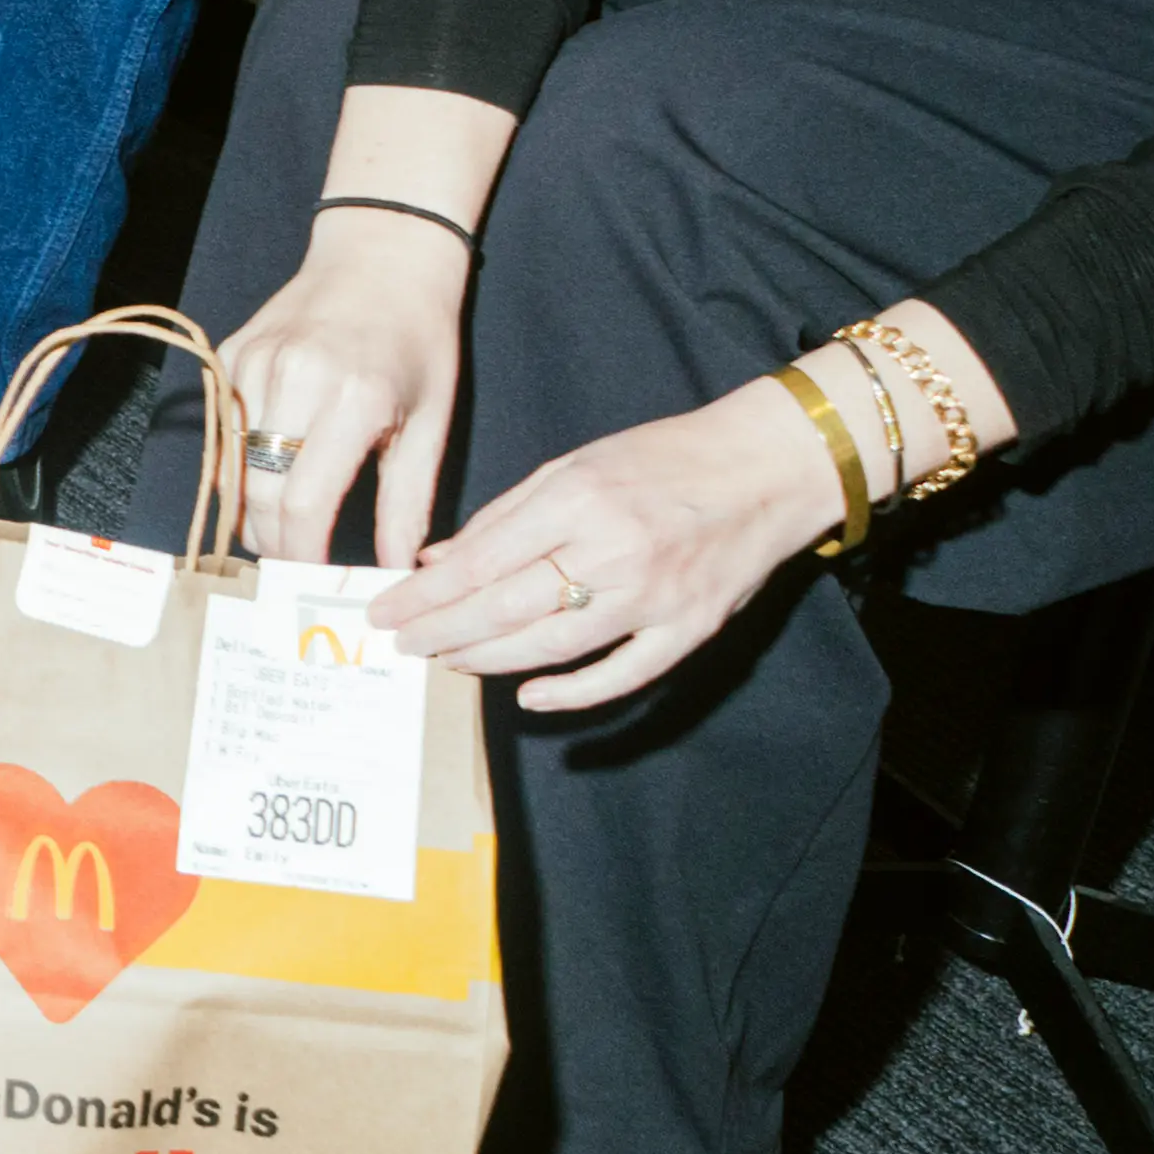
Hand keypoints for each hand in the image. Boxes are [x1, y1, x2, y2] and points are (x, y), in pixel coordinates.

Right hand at [213, 213, 473, 567]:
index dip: (303, 556)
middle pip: (259, 496)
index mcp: (353, 399)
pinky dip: (240, 467)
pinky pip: (222, 433)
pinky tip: (268, 478)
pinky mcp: (229, 355)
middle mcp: (293, 379)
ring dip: (252, 510)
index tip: (316, 582)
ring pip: (231, 469)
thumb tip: (396, 574)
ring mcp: (252, 364)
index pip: (304, 505)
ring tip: (283, 531)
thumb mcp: (431, 424)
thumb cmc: (419, 340)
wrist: (382, 256)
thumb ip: (407, 505)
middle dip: (275, 544)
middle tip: (298, 567)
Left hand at [377, 374, 848, 712]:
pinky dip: (574, 693)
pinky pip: (624, 674)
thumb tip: (436, 559)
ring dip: (490, 660)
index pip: (481, 561)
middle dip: (442, 632)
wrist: (769, 466)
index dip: (426, 594)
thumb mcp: (575, 465)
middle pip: (507, 608)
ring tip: (446, 661)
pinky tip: (529, 695)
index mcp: (577, 500)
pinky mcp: (690, 628)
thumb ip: (504, 516)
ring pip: (554, 645)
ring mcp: (655, 596)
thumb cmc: (663, 458)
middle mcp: (614, 550)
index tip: (384, 610)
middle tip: (400, 645)